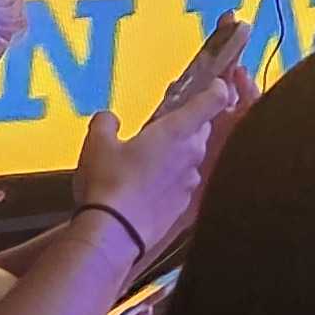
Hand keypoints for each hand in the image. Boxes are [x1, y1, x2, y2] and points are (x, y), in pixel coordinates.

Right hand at [72, 66, 238, 261]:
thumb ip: (106, 123)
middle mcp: (192, 152)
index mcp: (177, 130)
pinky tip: (149, 185)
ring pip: (193, 156)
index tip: (215, 83)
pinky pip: (184, 181)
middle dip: (188, 124)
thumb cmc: (109, 181)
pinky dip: (173, 178)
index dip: (217, 89)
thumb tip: (109, 119)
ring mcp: (192, 179)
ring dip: (179, 153)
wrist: (116, 232)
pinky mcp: (186, 203)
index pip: (212, 100)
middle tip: (164, 126)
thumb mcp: (97, 143)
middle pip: (202, 129)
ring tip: (150, 158)